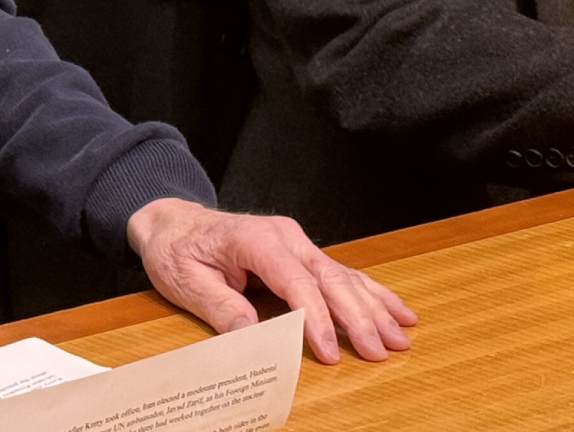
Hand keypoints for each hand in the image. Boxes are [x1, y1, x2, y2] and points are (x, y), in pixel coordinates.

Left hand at [125, 198, 414, 363]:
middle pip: (329, 278)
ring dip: (374, 307)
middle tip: (380, 350)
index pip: (294, 281)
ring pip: (344, 276)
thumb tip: (251, 337)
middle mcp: (284, 236)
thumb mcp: (185, 280)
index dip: (314, 318)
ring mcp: (297, 242)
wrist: (173, 221)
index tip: (328, 352)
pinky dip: (371, 293)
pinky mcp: (302, 254)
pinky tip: (397, 310)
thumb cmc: (176, 249)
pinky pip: (343, 273)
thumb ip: (220, 307)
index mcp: (255, 239)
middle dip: (357, 317)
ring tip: (401, 336)